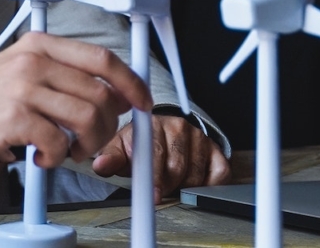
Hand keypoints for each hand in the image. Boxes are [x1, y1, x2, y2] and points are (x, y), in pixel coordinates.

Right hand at [0, 32, 151, 167]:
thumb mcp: (17, 70)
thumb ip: (56, 75)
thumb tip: (103, 95)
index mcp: (40, 46)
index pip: (102, 58)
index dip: (130, 82)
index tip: (141, 101)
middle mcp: (34, 61)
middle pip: (101, 92)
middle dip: (108, 125)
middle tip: (93, 140)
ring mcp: (24, 88)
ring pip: (87, 117)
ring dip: (87, 144)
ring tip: (69, 151)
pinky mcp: (14, 118)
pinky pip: (59, 142)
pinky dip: (57, 157)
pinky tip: (42, 156)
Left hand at [92, 114, 230, 199]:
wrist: (161, 129)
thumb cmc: (139, 142)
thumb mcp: (120, 146)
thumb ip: (111, 157)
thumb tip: (101, 165)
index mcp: (154, 124)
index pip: (156, 153)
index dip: (154, 177)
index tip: (153, 195)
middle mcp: (179, 127)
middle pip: (177, 166)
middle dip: (167, 185)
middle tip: (158, 193)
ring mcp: (199, 137)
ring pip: (195, 174)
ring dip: (184, 186)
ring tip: (171, 185)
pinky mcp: (215, 148)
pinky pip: (218, 172)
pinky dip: (208, 184)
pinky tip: (194, 184)